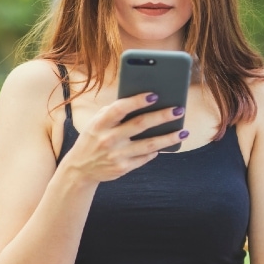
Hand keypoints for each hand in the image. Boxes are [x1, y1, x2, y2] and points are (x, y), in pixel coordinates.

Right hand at [61, 93, 187, 184]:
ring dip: (169, 138)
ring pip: (149, 144)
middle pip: (140, 125)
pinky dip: (157, 150)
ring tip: (184, 131)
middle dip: (162, 116)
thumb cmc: (94, 136)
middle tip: (179, 109)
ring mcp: (116, 155)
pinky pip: (146, 157)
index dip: (137, 101)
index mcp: (100, 123)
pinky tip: (168, 143)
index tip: (155, 95)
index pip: (120, 109)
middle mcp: (108, 139)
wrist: (79, 168)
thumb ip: (115, 110)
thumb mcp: (97, 121)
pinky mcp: (123, 168)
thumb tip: (144, 100)